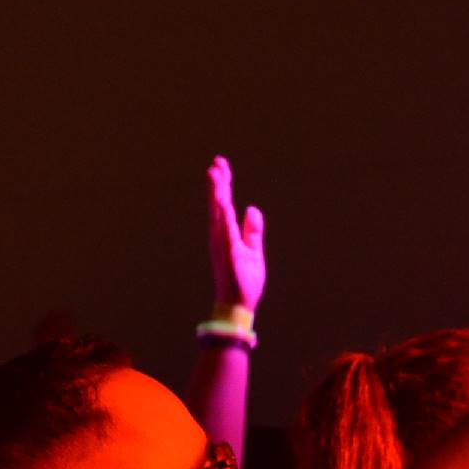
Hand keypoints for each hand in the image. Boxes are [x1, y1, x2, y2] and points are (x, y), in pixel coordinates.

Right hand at [204, 156, 267, 311]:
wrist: (239, 307)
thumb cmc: (244, 282)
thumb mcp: (253, 251)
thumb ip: (252, 231)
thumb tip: (252, 208)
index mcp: (226, 234)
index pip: (224, 204)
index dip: (223, 184)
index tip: (221, 165)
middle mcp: (220, 237)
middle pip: (218, 204)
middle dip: (218, 183)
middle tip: (217, 161)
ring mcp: (222, 245)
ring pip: (218, 214)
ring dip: (217, 194)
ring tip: (215, 173)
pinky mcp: (227, 254)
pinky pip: (225, 232)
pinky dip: (223, 216)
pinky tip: (223, 202)